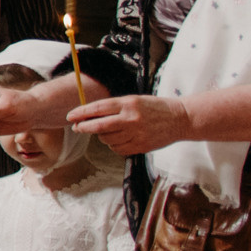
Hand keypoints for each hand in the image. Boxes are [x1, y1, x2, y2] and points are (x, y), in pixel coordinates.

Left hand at [67, 91, 194, 155]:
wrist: (181, 119)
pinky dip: (114, 145)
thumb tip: (89, 115)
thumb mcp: (134, 100)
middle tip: (78, 127)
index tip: (70, 116)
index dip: (81, 113)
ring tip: (109, 131)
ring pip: (107, 139)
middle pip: (98, 126)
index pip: (98, 108)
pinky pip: (118, 149)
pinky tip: (120, 139)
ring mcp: (136, 134)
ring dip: (102, 136)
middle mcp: (131, 119)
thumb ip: (114, 107)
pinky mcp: (141, 146)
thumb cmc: (154, 108)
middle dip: (84, 127)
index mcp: (128, 103)